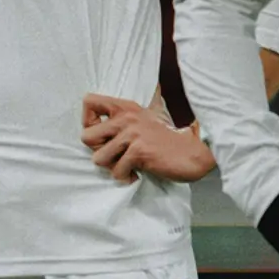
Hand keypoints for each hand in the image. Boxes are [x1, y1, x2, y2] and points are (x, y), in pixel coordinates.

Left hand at [81, 93, 216, 182]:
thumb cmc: (166, 142)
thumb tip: (96, 127)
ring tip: (128, 165)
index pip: (89, 102)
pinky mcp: (139, 151)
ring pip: (98, 158)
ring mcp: (133, 133)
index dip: (87, 121)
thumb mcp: (144, 121)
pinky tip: (137, 173)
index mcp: (126, 107)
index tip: (102, 135)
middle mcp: (127, 117)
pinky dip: (126, 177)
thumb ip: (122, 120)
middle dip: (98, 151)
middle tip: (116, 156)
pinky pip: (116, 171)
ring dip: (113, 167)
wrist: (192, 154)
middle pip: (86, 136)